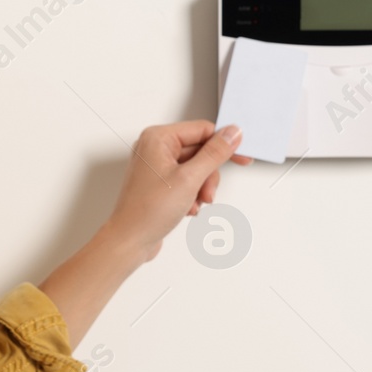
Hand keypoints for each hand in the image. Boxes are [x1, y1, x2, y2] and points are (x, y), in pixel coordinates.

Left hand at [102, 120, 251, 263]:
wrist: (129, 240)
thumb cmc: (146, 211)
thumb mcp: (189, 179)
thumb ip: (214, 154)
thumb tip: (232, 134)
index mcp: (158, 138)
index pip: (202, 130)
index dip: (223, 144)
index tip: (241, 157)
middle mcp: (155, 148)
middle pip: (200, 151)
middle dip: (208, 175)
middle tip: (207, 192)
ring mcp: (157, 166)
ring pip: (196, 169)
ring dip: (201, 188)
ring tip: (195, 203)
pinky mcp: (160, 182)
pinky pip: (187, 181)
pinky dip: (192, 195)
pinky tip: (187, 208)